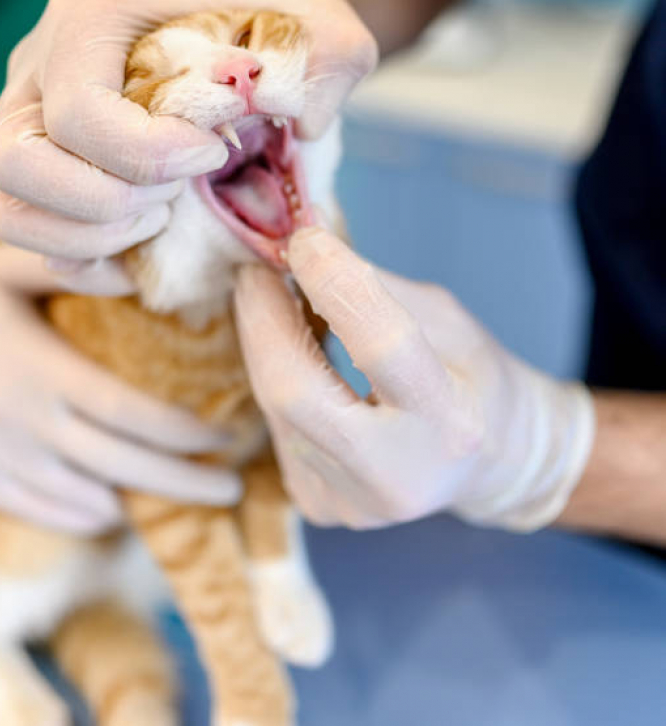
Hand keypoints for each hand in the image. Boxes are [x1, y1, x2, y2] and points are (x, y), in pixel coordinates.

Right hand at [0, 0, 376, 290]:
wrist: (242, 47)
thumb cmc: (268, 34)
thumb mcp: (315, 19)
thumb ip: (330, 51)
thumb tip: (301, 121)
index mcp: (89, 23)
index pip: (79, 113)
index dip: (149, 156)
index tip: (214, 155)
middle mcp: (39, 77)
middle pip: (14, 165)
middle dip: (107, 202)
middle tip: (174, 194)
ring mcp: (35, 135)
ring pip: (13, 215)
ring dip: (95, 238)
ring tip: (163, 215)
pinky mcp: (51, 187)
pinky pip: (40, 249)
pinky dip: (93, 266)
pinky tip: (149, 245)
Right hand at [0, 243, 238, 533]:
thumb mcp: (9, 264)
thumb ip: (73, 269)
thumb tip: (138, 274)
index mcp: (46, 371)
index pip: (134, 415)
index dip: (186, 433)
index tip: (226, 438)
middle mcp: (29, 425)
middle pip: (125, 468)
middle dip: (187, 484)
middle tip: (233, 492)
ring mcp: (3, 461)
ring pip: (90, 502)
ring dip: (141, 502)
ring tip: (183, 495)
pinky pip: (47, 515)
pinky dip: (90, 517)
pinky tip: (116, 506)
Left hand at [234, 228, 594, 530]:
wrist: (486, 467)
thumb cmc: (475, 384)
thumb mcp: (451, 324)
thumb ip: (377, 291)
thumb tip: (304, 249)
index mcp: (449, 426)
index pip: (380, 347)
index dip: (333, 284)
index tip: (303, 239)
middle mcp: (394, 478)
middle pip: (293, 391)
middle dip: (263, 318)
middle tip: (256, 268)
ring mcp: (348, 502)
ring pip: (275, 408)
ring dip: (264, 342)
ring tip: (272, 297)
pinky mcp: (318, 505)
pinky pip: (279, 427)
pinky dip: (277, 379)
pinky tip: (292, 354)